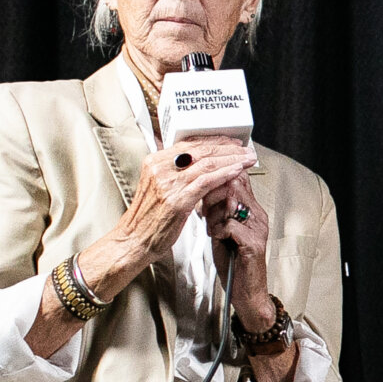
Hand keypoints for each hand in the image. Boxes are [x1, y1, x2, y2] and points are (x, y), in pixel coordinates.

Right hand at [108, 136, 254, 273]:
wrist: (134, 240)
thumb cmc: (149, 219)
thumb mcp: (159, 188)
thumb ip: (174, 174)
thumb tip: (195, 164)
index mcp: (154, 162)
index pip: (189, 144)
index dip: (214, 141)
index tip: (231, 143)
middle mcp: (160, 168)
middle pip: (200, 150)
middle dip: (227, 149)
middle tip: (245, 150)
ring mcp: (168, 183)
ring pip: (207, 163)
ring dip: (232, 160)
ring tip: (248, 160)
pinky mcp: (177, 199)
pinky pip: (206, 182)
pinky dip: (225, 174)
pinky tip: (237, 172)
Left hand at [203, 170, 274, 331]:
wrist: (245, 290)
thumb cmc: (232, 260)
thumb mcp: (221, 227)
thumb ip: (216, 208)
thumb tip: (202, 189)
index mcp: (251, 208)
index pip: (237, 177)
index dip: (216, 179)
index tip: (204, 192)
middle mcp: (257, 215)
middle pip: (233, 185)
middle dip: (211, 195)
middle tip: (206, 212)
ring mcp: (258, 228)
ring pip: (230, 202)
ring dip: (214, 214)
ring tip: (213, 228)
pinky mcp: (254, 243)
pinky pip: (230, 225)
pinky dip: (218, 231)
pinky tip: (218, 239)